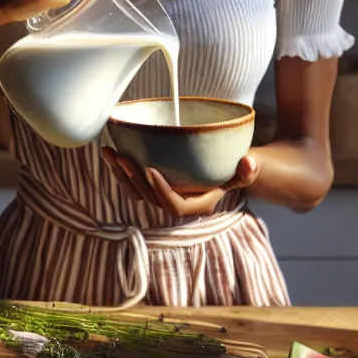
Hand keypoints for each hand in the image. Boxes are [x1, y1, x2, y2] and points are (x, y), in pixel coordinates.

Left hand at [101, 147, 259, 217]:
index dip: (160, 190)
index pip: (174, 206)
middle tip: (122, 156)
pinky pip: (132, 184)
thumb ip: (247, 170)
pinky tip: (110, 152)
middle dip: (133, 179)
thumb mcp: (243, 171)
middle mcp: (175, 204)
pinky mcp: (151, 187)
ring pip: (135, 192)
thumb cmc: (232, 171)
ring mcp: (161, 196)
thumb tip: (249, 161)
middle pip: (149, 198)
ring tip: (108, 152)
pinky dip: (120, 169)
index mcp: (195, 206)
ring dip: (120, 174)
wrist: (222, 172)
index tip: (149, 168)